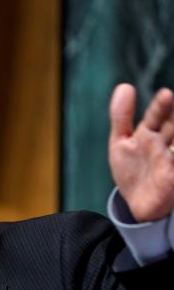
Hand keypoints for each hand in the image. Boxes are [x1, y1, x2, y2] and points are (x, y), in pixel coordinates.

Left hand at [109, 83, 173, 221]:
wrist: (137, 203)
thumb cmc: (131, 169)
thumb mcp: (121, 142)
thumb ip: (122, 116)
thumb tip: (125, 86)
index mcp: (151, 134)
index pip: (158, 116)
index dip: (161, 107)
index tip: (165, 94)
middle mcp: (165, 145)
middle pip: (173, 127)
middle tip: (170, 100)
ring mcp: (171, 161)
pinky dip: (173, 162)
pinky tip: (171, 153)